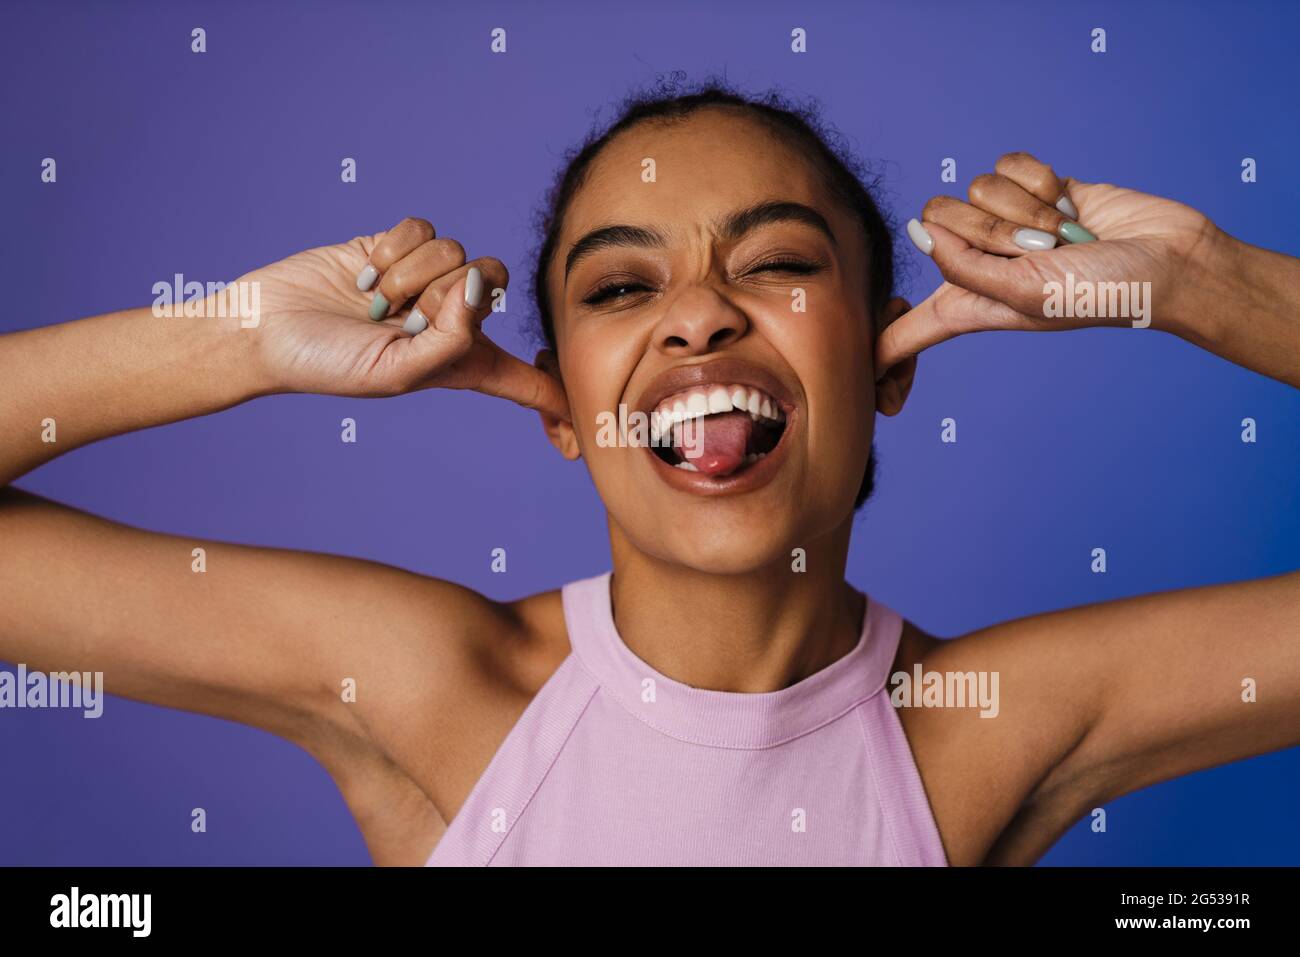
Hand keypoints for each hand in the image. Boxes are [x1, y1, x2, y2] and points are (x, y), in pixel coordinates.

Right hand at [240, 216, 569, 419]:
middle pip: (497, 282)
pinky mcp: (398, 246)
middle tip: (403, 314)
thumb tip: (481, 285)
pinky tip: (364, 271)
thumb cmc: (327, 365)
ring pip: (455, 249)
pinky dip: (392, 247)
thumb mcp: (395, 372)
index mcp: (461, 365)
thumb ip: (451, 338)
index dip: (557, 393)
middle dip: (447, 290)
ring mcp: (426, 279)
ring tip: (373, 298)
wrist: (267, 328)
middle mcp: (452, 321)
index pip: (524, 380)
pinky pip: (422, 227)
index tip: (588, 419)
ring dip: (408, 273)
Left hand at [878, 152, 1227, 370]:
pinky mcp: (1031, 189)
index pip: (910, 329)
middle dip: (993, 227)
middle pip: (940, 220)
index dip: (880, 348)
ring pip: (977, 187)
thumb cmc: (1100, 293)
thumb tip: (919, 230)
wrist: (1168, 260)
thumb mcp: (1024, 294)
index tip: (858, 378)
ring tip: (1063, 232)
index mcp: (971, 305)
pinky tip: (1068, 202)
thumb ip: (964, 267)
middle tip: (1040, 250)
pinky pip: (1008, 164)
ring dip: (1026, 207)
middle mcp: (980, 264)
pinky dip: (1040, 180)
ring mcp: (1006, 224)